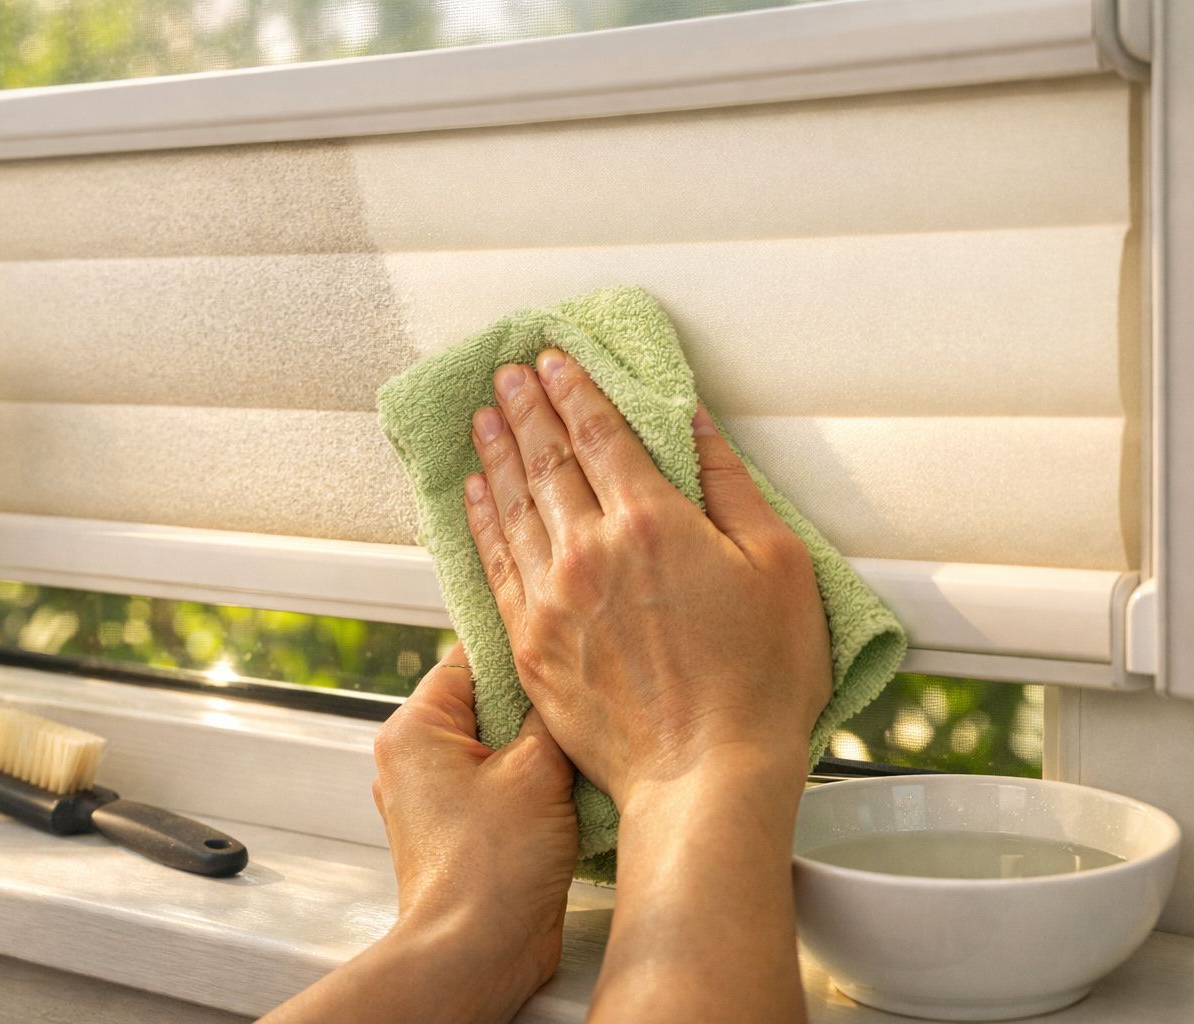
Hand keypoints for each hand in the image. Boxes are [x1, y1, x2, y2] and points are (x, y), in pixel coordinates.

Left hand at [372, 644, 577, 1006]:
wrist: (475, 951)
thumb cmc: (492, 866)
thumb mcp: (537, 768)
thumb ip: (548, 713)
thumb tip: (558, 683)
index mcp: (414, 728)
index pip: (469, 659)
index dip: (520, 655)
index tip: (562, 653)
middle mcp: (412, 759)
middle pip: (485, 704)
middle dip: (534, 711)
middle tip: (577, 712)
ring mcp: (432, 798)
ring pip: (497, 749)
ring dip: (538, 755)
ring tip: (573, 760)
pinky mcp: (457, 832)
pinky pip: (498, 788)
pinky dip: (532, 789)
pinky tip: (566, 798)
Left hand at [463, 351, 831, 810]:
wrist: (705, 775)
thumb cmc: (756, 682)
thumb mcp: (778, 565)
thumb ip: (729, 486)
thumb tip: (694, 426)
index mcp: (650, 522)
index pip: (599, 434)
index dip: (574, 392)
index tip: (553, 362)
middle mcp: (589, 552)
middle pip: (546, 461)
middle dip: (525, 409)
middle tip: (507, 374)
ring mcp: (552, 600)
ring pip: (511, 507)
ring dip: (496, 454)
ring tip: (482, 418)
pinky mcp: (531, 645)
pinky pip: (495, 565)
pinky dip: (480, 522)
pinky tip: (474, 496)